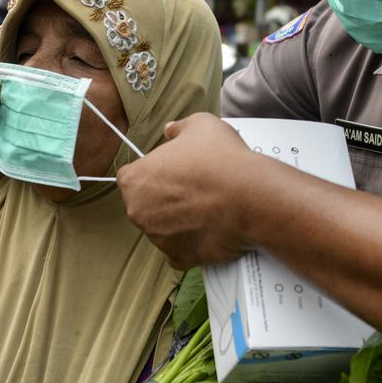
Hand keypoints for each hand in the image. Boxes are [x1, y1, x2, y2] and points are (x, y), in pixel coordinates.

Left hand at [117, 113, 257, 268]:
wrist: (250, 198)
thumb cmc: (221, 159)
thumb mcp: (199, 125)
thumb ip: (178, 128)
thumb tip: (170, 130)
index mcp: (135, 181)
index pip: (130, 177)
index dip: (152, 172)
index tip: (172, 170)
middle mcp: (139, 212)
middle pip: (144, 204)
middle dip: (162, 198)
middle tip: (191, 188)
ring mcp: (158, 238)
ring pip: (161, 229)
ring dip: (177, 221)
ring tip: (205, 207)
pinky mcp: (180, 257)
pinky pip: (179, 252)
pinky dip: (190, 244)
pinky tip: (206, 230)